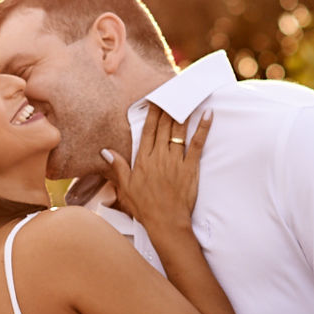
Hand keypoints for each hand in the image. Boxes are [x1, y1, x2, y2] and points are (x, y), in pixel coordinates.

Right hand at [100, 106, 213, 231]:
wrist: (166, 223)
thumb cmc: (145, 206)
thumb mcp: (125, 186)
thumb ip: (117, 166)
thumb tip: (105, 150)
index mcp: (143, 159)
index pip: (148, 129)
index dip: (153, 112)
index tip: (156, 98)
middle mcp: (159, 156)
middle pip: (164, 125)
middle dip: (169, 106)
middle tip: (174, 91)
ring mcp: (176, 161)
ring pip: (179, 130)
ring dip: (184, 112)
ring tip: (187, 96)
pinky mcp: (191, 168)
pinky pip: (198, 144)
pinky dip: (203, 128)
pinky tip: (208, 115)